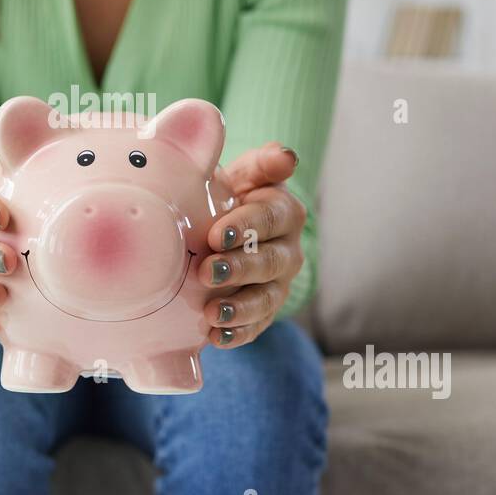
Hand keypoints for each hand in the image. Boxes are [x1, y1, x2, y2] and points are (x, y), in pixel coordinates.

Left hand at [200, 142, 304, 348]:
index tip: (216, 235)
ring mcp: (278, 284)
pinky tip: (215, 338)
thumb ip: (260, 164)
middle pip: (269, 261)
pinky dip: (237, 334)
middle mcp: (288, 250)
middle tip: (207, 272)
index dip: (246, 226)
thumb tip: (285, 156)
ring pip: (266, 298)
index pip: (272, 217)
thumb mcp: (243, 176)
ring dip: (240, 308)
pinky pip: (256, 327)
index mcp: (284, 212)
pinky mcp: (265, 312)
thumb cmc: (231, 197)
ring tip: (212, 314)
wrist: (230, 233)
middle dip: (239, 269)